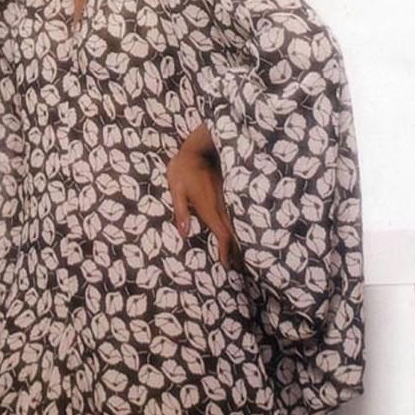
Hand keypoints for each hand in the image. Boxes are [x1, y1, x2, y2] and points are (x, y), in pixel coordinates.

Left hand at [166, 140, 238, 267]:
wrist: (200, 146)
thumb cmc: (184, 167)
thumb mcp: (176, 189)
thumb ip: (181, 211)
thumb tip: (184, 234)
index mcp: (208, 207)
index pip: (222, 233)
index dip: (226, 250)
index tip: (226, 265)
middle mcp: (220, 205)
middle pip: (232, 232)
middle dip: (234, 251)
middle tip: (236, 267)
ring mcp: (225, 199)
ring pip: (233, 224)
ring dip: (236, 240)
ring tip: (237, 256)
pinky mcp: (224, 194)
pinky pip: (230, 216)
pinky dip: (232, 228)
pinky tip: (231, 233)